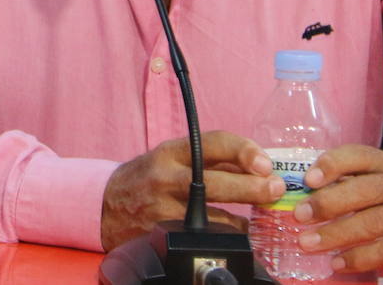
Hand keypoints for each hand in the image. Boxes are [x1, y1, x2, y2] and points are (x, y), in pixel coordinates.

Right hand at [101, 130, 283, 249]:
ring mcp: (165, 208)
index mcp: (172, 152)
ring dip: (245, 220)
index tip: (265, 163)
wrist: (107, 205)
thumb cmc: (149, 177)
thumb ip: (213, 160)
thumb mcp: (174, 158)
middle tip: (275, 189)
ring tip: (257, 218)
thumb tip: (260, 167)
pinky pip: (207, 238)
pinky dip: (227, 236)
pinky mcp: (166, 234)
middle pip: (216, 182)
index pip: (212, 143)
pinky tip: (235, 234)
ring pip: (215, 217)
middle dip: (252, 187)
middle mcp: (166, 177)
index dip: (243, 151)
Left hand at [294, 144, 382, 274]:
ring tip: (307, 243)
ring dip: (336, 234)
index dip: (332, 165)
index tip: (308, 179)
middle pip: (364, 191)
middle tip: (299, 215)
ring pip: (372, 223)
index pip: (359, 156)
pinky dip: (358, 258)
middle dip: (328, 203)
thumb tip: (301, 190)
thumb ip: (348, 181)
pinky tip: (337, 262)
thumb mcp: (380, 182)